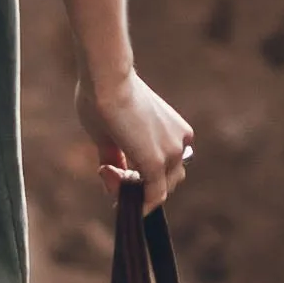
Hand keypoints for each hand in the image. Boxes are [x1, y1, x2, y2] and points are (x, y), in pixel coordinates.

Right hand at [82, 68, 196, 208]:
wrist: (106, 78)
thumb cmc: (103, 95)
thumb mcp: (109, 133)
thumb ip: (116, 158)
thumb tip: (112, 177)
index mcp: (174, 130)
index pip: (165, 166)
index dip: (141, 177)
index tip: (115, 172)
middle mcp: (180, 142)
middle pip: (166, 180)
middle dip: (138, 185)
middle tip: (107, 172)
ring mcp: (171, 152)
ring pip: (158, 189)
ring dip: (132, 190)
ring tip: (105, 171)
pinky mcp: (156, 162)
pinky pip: (153, 195)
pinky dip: (139, 203)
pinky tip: (118, 200)